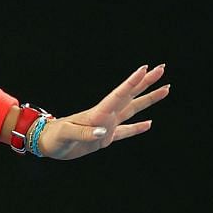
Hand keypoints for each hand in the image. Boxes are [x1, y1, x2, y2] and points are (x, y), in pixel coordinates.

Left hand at [32, 64, 168, 159]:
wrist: (47, 144)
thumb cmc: (54, 137)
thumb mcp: (66, 135)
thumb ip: (83, 133)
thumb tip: (104, 131)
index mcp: (98, 113)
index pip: (119, 95)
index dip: (133, 82)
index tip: (146, 68)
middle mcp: (105, 116)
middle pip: (131, 96)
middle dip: (147, 83)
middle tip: (162, 69)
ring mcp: (107, 125)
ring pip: (132, 110)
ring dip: (148, 100)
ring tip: (165, 90)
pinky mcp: (105, 138)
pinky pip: (125, 132)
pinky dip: (137, 128)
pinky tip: (149, 123)